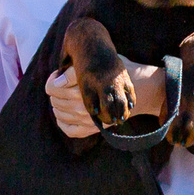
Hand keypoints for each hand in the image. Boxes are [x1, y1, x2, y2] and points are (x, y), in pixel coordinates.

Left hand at [47, 60, 166, 139]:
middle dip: (54, 94)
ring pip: (61, 114)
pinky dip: (63, 123)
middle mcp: (87, 103)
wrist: (142, 88)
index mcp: (86, 84)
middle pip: (56, 100)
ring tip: (60, 100)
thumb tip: (58, 79)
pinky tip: (63, 116)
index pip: (54, 87)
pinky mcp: (96, 127)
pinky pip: (70, 130)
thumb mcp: (98, 63)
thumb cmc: (116, 72)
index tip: (56, 78)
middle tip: (57, 88)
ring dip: (57, 107)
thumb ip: (76, 70)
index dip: (51, 82)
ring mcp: (91, 118)